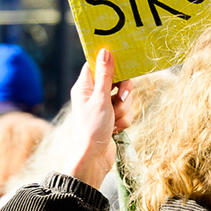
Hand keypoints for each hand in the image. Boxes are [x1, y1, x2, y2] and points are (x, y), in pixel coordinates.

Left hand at [59, 48, 130, 189]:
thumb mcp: (100, 99)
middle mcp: (93, 95)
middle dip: (123, 92)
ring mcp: (103, 107)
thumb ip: (105, 75)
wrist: (93, 159)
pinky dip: (124, 120)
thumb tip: (105, 51)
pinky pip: (125, 112)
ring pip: (124, 98)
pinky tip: (115, 130)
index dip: (111, 63)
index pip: (97, 65)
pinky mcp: (111, 119)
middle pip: (116, 81)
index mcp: (84, 86)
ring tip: (113, 120)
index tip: (124, 64)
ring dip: (123, 109)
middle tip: (120, 98)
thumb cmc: (91, 128)